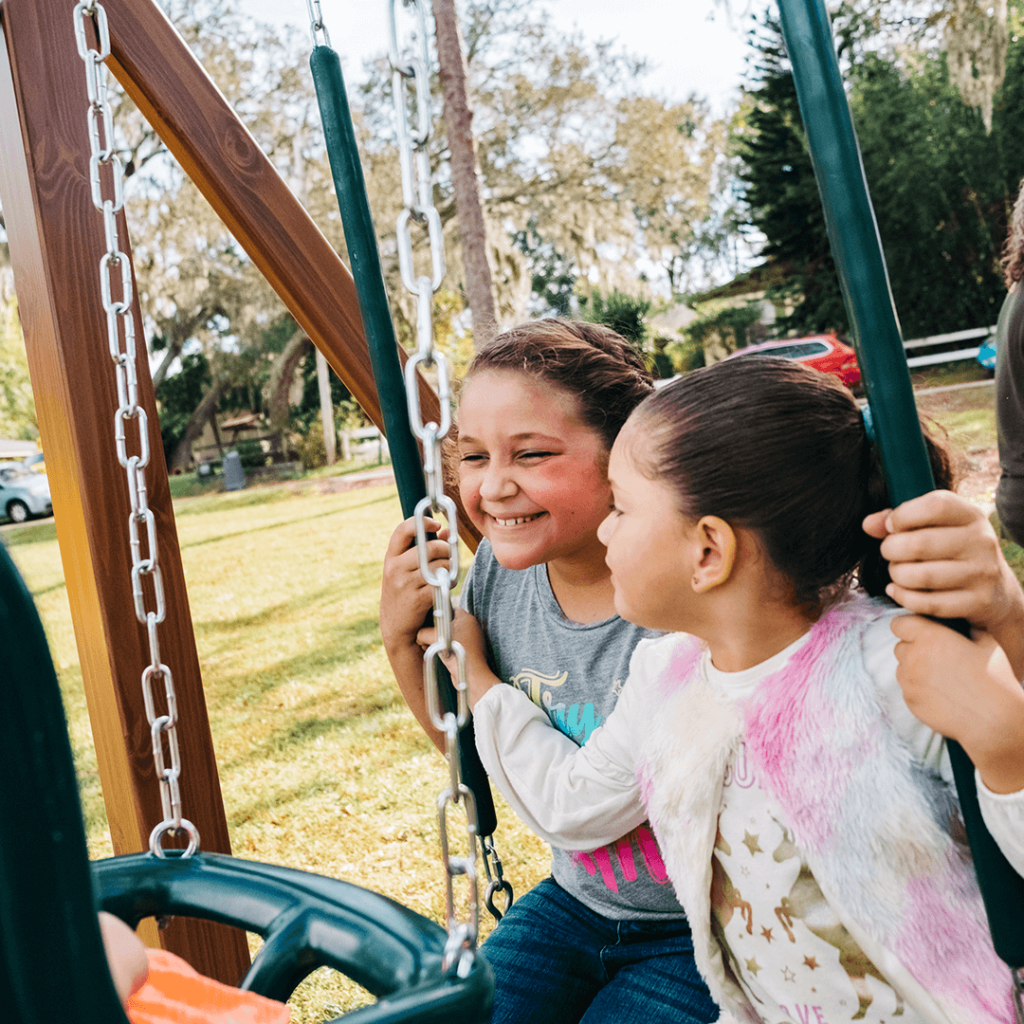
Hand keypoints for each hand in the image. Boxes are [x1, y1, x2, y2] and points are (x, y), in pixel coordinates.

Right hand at [380, 516, 452, 651]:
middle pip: (429, 547)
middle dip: (446, 550)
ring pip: (438, 565)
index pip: (402, 530)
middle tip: (451, 557)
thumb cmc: (405, 595)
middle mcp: (394, 568)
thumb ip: (425, 550)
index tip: (436, 523)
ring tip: (448, 574)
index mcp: (391, 557)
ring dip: (450, 568)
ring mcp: (404, 583)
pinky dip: (448, 583)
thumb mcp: (407, 571)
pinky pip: (440, 583)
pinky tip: (445, 587)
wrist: (396, 629)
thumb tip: (446, 531)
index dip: (421, 522)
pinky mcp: (417, 599)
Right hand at [416, 607, 500, 708]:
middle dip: (432, 630)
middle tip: (424, 636)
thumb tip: (419, 636)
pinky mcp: (464, 651)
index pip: (446, 608)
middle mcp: (469, 626)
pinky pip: (449, 646)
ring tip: (426, 646)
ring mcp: (468, 639)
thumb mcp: (435, 637)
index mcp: (466, 617)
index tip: (424, 620)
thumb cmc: (457, 652)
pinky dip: (441, 649)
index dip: (434, 614)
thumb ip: (423, 632)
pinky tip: (434, 653)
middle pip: (444, 623)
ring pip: (446, 635)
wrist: (469, 675)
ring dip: (435, 640)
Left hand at [863, 490, 1020, 629]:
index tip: (891, 527)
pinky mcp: (977, 602)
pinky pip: (927, 603)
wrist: (996, 590)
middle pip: (919, 543)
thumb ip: (900, 519)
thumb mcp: (936, 527)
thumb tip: (868, 524)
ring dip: (896, 575)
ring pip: (920, 576)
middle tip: (890, 553)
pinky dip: (903, 597)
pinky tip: (897, 590)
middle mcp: (981, 541)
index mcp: (970, 515)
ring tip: (896, 572)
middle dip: (891, 550)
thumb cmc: (952, 550)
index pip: (935, 506)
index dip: (903, 515)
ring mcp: (982, 573)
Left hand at [892, 615, 1023, 793]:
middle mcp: (913, 657)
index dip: (908, 626)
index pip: (898, 623)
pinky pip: (907, 688)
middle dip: (913, 648)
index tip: (919, 631)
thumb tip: (961, 620)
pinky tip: (941, 693)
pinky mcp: (909, 701)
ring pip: (902, 668)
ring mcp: (909, 681)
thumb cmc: (996, 680)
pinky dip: (918, 688)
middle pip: (900, 646)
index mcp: (930, 637)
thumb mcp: (988, 643)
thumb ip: (967, 628)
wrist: (995, 721)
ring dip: (914, 669)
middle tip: (937, 657)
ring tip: (941, 677)